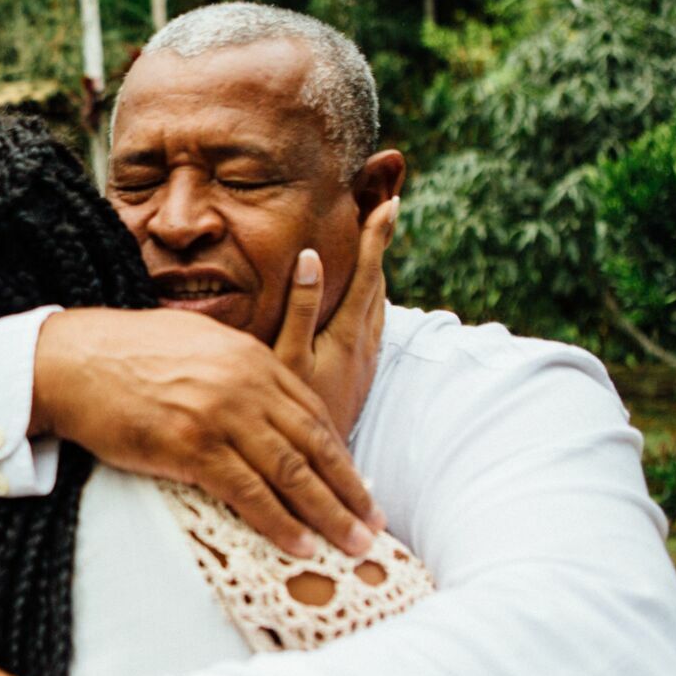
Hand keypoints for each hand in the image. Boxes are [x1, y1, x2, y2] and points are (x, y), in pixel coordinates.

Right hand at [33, 306, 375, 556]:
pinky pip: (249, 492)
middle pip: (314, 444)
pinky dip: (280, 523)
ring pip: (291, 472)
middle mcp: (246, 383)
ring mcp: (221, 414)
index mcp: (251, 358)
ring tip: (352, 546)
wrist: (70, 360)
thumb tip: (257, 401)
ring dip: (328, 514)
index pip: (313, 412)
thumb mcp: (195, 344)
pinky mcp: (191, 446)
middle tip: (373, 526)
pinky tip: (301, 546)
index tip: (359, 487)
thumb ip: (235, 368)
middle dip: (350, 490)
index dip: (341, 455)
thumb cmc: (124, 355)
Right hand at [275, 197, 398, 440]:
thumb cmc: (288, 412)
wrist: (310, 472)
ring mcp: (361, 362)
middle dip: (380, 246)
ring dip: (377, 272)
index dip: (376, 238)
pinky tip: (365, 300)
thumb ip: (300, 308)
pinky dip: (371, 301)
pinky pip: (370, 326)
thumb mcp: (285, 359)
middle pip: (376, 285)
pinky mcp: (356, 376)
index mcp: (346, 332)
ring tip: (378, 243)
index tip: (390, 204)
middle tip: (387, 206)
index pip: (366, 273)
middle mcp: (361, 344)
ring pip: (376, 307)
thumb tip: (309, 258)